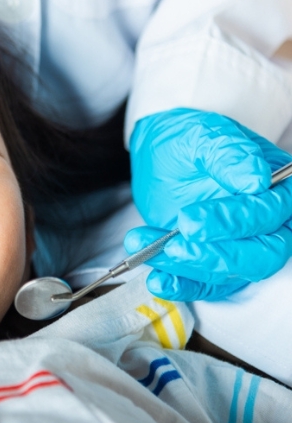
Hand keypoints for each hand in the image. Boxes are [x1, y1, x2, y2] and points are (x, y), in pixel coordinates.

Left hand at [128, 108, 291, 299]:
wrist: (163, 151)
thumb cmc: (190, 139)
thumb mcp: (203, 135)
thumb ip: (228, 154)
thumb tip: (257, 179)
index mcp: (277, 186)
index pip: (267, 214)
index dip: (231, 221)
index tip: (188, 220)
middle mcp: (268, 222)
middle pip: (260, 255)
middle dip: (215, 255)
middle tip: (173, 244)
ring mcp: (242, 244)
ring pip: (229, 272)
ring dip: (186, 267)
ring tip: (145, 249)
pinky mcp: (215, 260)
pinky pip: (207, 285)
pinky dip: (182, 287)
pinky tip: (157, 280)